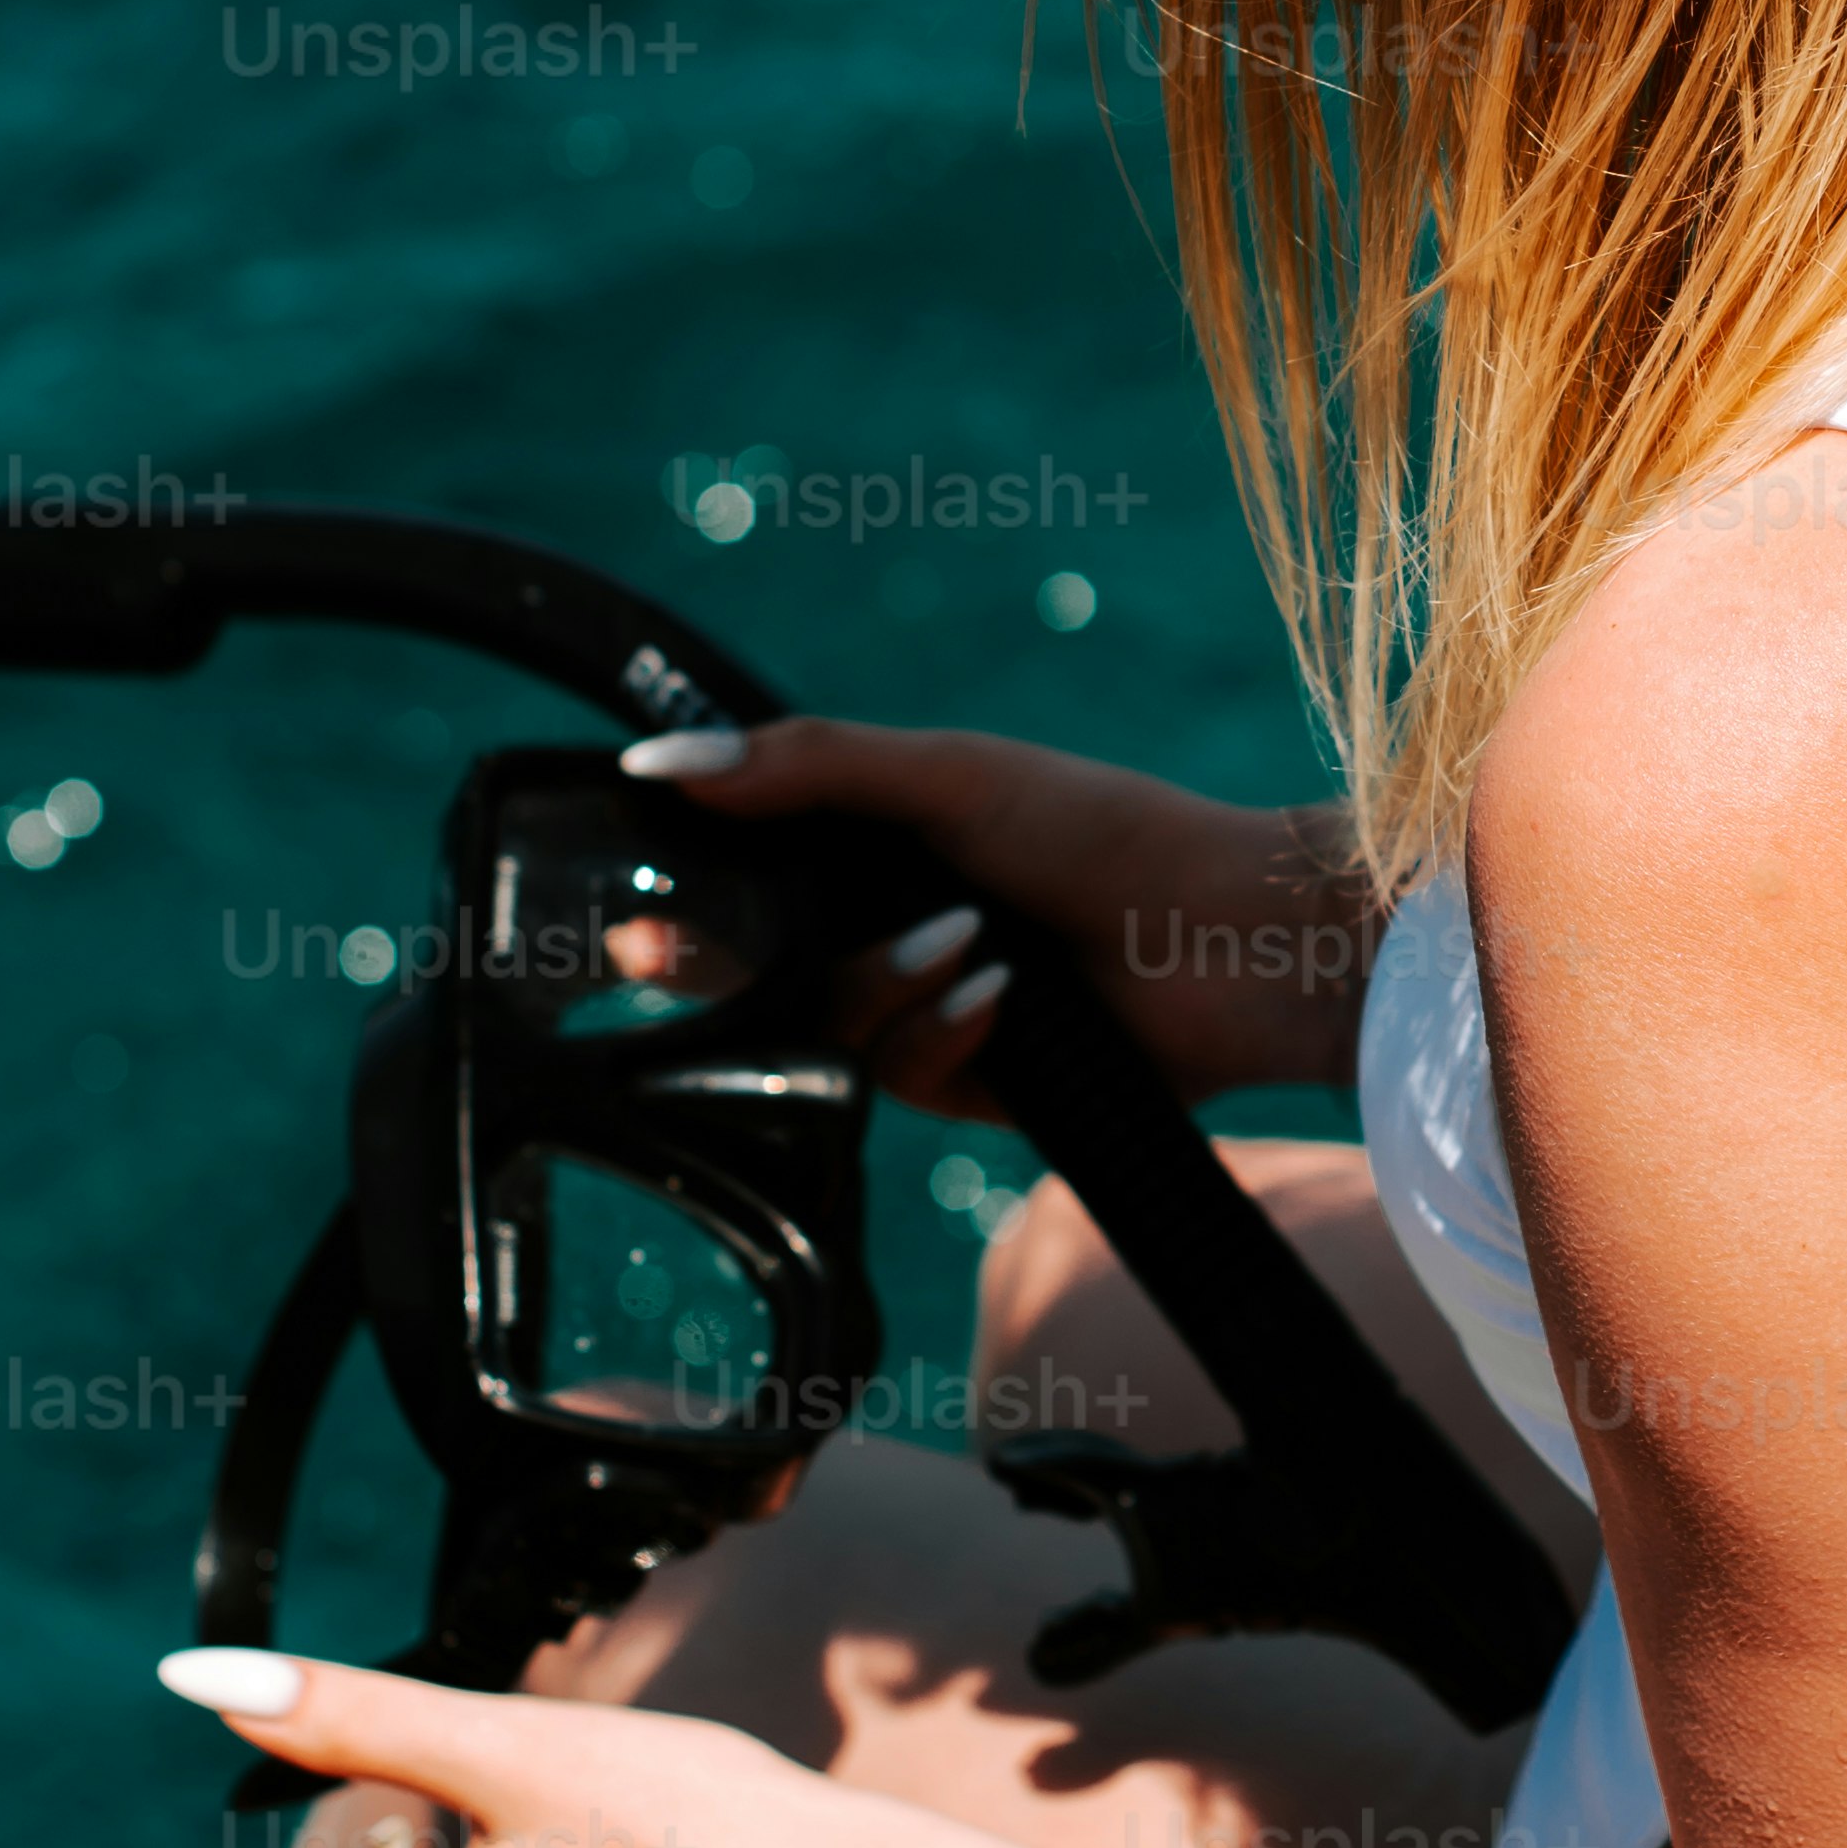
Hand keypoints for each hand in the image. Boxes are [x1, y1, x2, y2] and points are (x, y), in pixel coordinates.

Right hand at [616, 711, 1380, 1107]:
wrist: (1231, 937)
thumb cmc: (1104, 828)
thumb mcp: (948, 774)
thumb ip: (804, 766)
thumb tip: (658, 765)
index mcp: (876, 840)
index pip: (742, 865)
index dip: (676, 881)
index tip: (615, 890)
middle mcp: (888, 922)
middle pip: (754, 959)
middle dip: (710, 957)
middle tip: (651, 945)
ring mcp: (924, 1005)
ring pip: (822, 1024)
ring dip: (881, 981)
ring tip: (967, 941)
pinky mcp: (967, 1082)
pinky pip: (897, 1075)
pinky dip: (942, 1031)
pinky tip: (1006, 998)